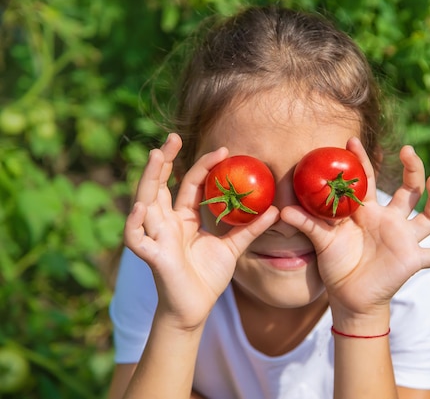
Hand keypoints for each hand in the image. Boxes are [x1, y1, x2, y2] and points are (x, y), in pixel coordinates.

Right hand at [124, 133, 279, 329]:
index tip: (223, 150)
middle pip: (160, 185)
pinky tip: (141, 207)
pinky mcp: (153, 256)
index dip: (203, 166)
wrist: (196, 309)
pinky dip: (134, 223)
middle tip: (172, 137)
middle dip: (164, 160)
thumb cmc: (208, 277)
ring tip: (155, 156)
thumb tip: (277, 210)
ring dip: (148, 179)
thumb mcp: (233, 247)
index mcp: (184, 218)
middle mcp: (167, 222)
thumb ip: (250, 229)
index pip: (190, 185)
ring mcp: (157, 237)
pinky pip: (136, 238)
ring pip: (145, 203)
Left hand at [281, 137, 429, 327]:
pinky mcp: (413, 260)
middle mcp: (391, 220)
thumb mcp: (322, 241)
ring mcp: (405, 239)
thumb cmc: (337, 264)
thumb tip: (282, 211)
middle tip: (409, 151)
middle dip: (412, 169)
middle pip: (409, 189)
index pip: (369, 180)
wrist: (349, 296)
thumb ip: (307, 224)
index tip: (351, 140)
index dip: (362, 161)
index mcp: (369, 212)